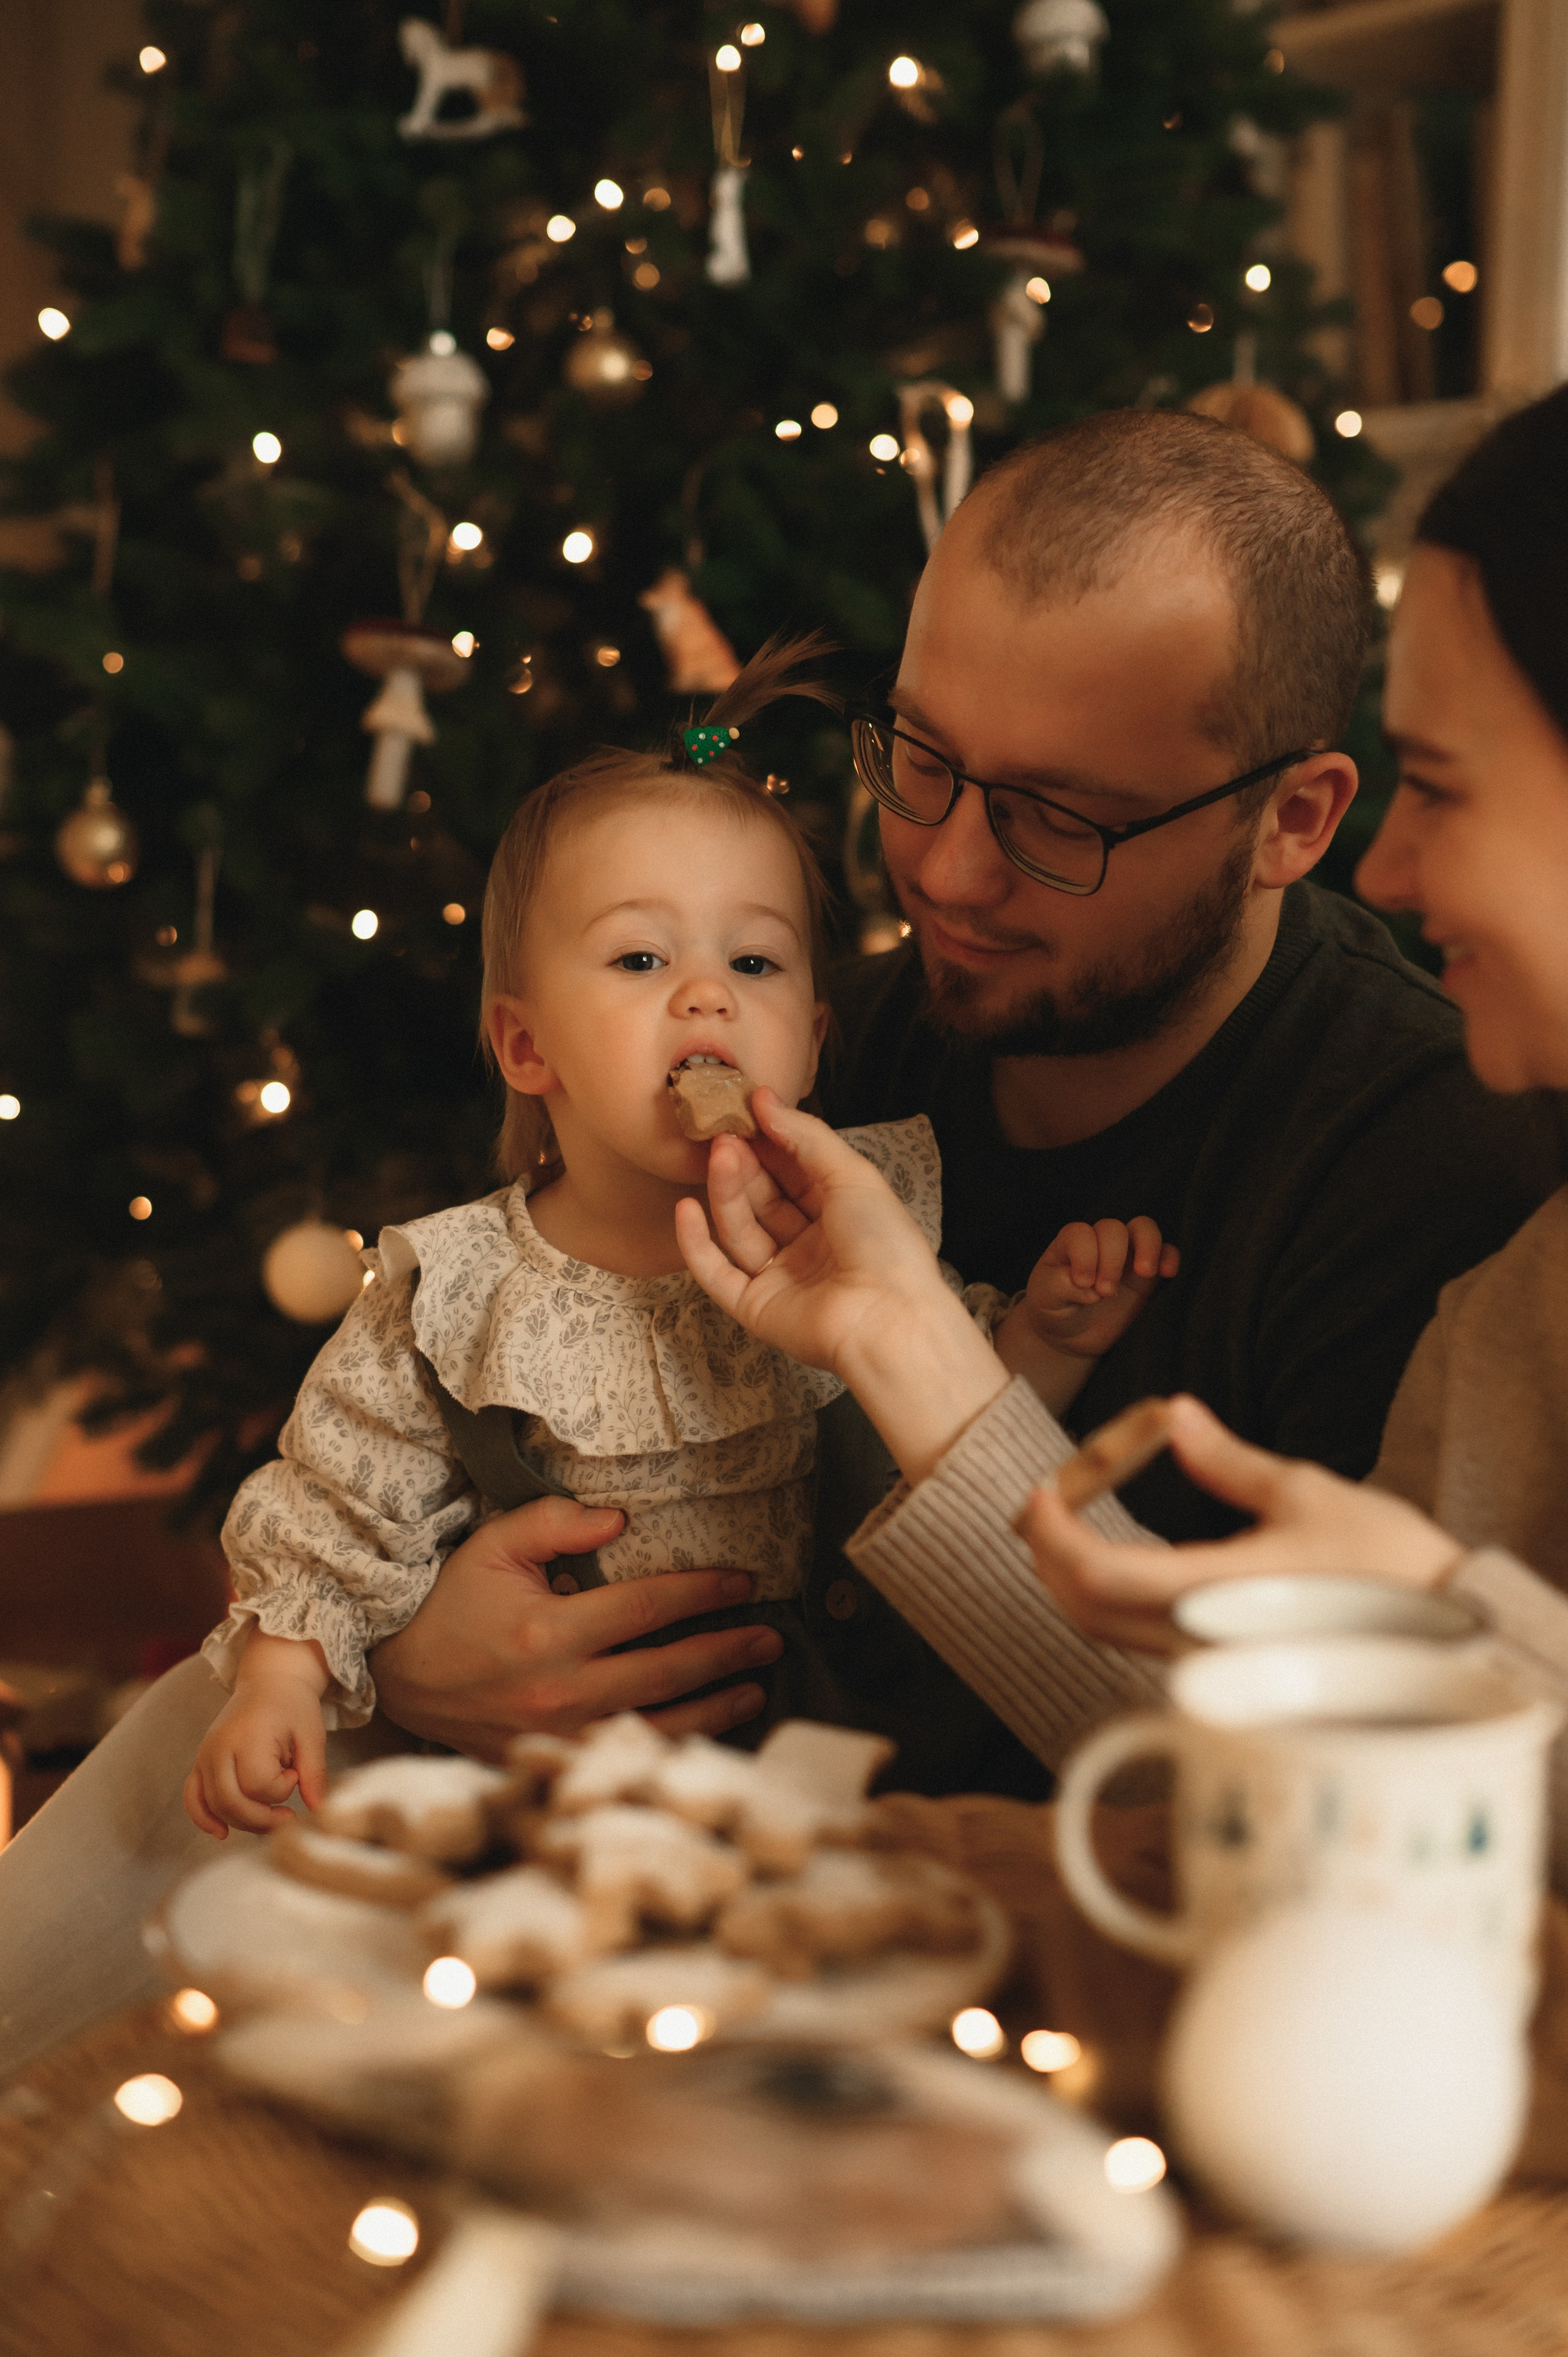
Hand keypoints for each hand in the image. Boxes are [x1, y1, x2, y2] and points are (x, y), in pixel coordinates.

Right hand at [184, 1634, 329, 1838]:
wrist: (269, 1680)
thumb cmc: (292, 1705)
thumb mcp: (311, 1733)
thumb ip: (314, 1771)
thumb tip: (320, 1809)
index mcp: (247, 1737)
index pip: (258, 1785)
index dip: (281, 1790)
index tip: (295, 1774)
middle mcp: (219, 1747)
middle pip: (231, 1801)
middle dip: (261, 1819)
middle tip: (287, 1817)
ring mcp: (205, 1755)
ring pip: (213, 1804)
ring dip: (241, 1821)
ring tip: (269, 1818)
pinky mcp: (200, 1761)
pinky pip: (192, 1795)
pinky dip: (203, 1817)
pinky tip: (221, 1832)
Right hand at [369, 1494, 782, 1759]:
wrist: (397, 1675)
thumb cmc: (450, 1603)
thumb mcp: (493, 1545)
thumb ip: (554, 1523)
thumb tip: (618, 1519)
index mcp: (548, 1631)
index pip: (647, 1608)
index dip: (702, 1593)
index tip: (744, 1581)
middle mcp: (560, 1690)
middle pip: (666, 1672)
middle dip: (727, 1653)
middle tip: (770, 1638)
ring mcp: (557, 1735)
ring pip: (656, 1726)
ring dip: (714, 1708)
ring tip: (756, 1689)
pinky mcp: (550, 1761)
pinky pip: (624, 1757)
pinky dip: (670, 1748)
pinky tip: (706, 1735)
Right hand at [677, 1089, 952, 1374]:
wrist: (889, 1319)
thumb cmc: (884, 1244)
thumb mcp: (852, 1175)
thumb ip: (805, 1136)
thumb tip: (764, 1098)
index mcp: (838, 1214)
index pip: (792, 1172)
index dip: (768, 1142)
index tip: (743, 1110)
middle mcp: (808, 1245)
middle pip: (762, 1199)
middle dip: (743, 1164)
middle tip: (724, 1132)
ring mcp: (780, 1277)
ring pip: (739, 1229)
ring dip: (725, 1192)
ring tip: (719, 1155)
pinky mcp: (755, 1307)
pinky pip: (717, 1273)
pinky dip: (697, 1243)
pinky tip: (687, 1209)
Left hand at [1015, 1393, 1464, 1652]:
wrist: (1448, 1632)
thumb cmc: (1386, 1560)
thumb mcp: (1303, 1492)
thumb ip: (1226, 1460)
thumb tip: (1173, 1414)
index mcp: (1217, 1593)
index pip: (1100, 1573)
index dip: (1054, 1535)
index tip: (1039, 1492)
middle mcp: (1203, 1641)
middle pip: (1088, 1611)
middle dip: (1049, 1557)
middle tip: (1040, 1505)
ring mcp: (1213, 1665)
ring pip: (1111, 1634)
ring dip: (1074, 1582)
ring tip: (1065, 1528)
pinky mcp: (1226, 1672)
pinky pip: (1143, 1643)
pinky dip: (1111, 1602)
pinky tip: (1115, 1564)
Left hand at [1023, 1217, 1178, 1358]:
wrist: (1071, 1333)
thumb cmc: (1054, 1308)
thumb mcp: (1044, 1298)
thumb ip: (1060, 1286)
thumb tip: (1092, 1288)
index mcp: (1070, 1243)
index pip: (1081, 1233)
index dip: (1085, 1255)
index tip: (1083, 1283)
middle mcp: (1099, 1242)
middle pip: (1113, 1228)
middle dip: (1112, 1259)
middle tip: (1106, 1293)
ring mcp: (1126, 1255)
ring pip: (1143, 1228)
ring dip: (1147, 1246)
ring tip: (1144, 1272)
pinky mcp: (1147, 1273)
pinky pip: (1167, 1252)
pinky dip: (1170, 1257)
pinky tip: (1167, 1274)